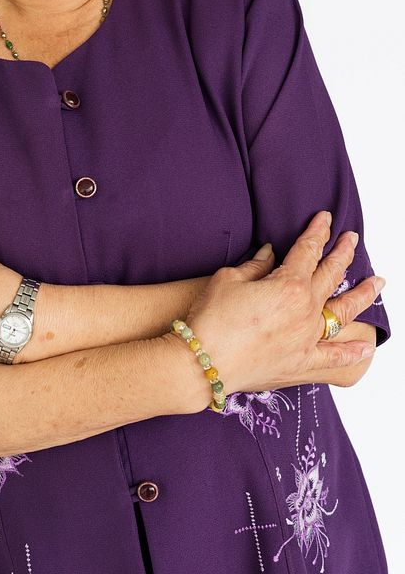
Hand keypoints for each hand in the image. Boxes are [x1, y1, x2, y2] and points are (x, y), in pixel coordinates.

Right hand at [183, 209, 382, 396]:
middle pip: (332, 275)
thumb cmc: (211, 319)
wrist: (203, 363)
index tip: (325, 218)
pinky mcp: (302, 363)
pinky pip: (335, 357)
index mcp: (288, 284)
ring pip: (343, 312)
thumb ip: (255, 265)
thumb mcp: (228, 279)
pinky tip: (368, 346)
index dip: (317, 231)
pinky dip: (353, 352)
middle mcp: (305, 310)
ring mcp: (307, 338)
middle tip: (352, 239)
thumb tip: (269, 255)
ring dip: (363, 295)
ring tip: (378, 283)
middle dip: (343, 253)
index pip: (308, 250)